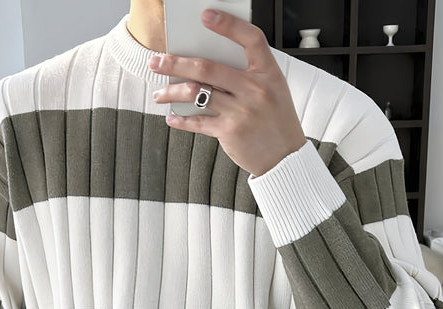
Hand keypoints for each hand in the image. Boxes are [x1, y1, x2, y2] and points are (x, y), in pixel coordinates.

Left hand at [150, 9, 305, 175]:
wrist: (285, 159)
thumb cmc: (277, 124)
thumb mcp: (274, 92)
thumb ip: (249, 77)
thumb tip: (209, 69)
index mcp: (268, 74)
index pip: (250, 39)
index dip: (228, 25)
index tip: (206, 16)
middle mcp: (255, 90)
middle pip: (207, 67)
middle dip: (176, 63)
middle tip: (157, 62)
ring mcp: (241, 111)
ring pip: (196, 93)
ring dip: (172, 92)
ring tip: (159, 93)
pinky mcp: (230, 132)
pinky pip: (198, 121)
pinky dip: (181, 120)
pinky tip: (172, 117)